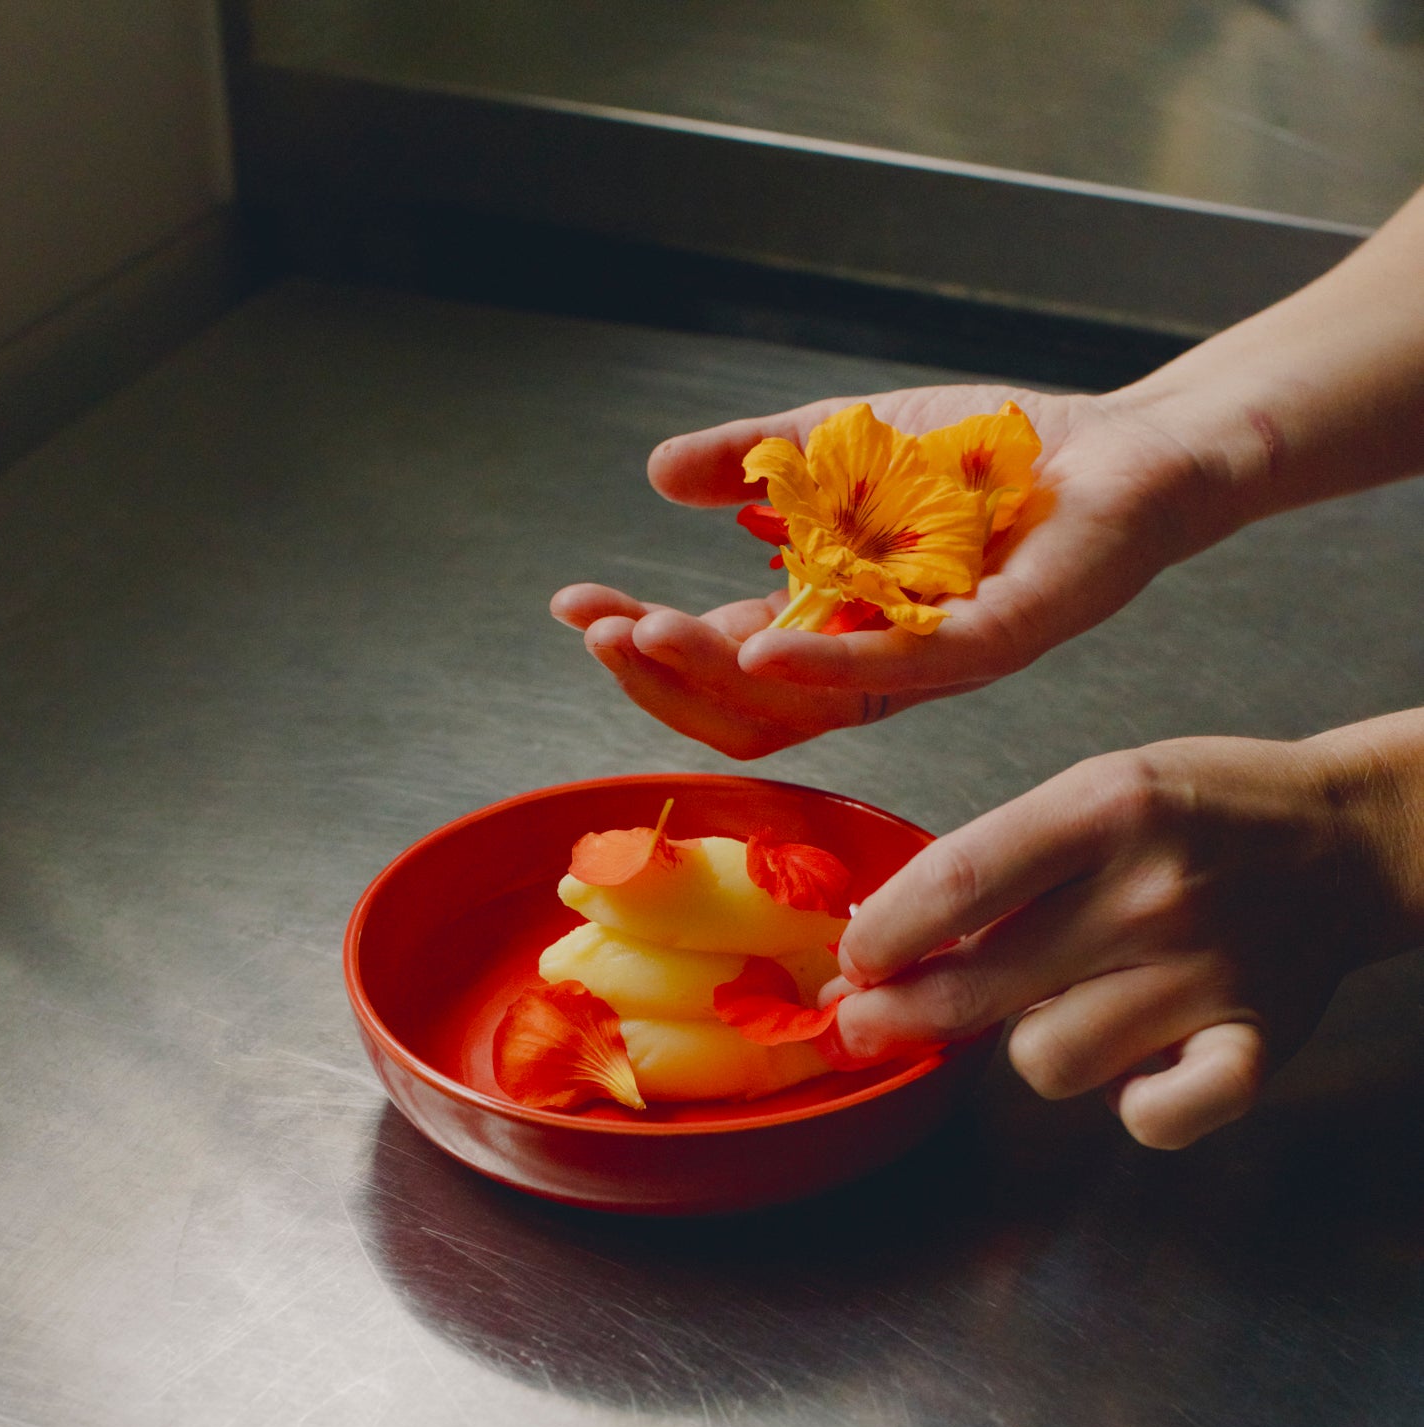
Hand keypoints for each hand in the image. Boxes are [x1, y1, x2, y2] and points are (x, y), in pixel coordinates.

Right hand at [552, 383, 1217, 756]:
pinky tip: (757, 648)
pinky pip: (899, 674)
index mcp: (834, 625)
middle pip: (749, 709)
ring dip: (716, 677)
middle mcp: (875, 663)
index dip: (645, 646)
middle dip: (662, 676)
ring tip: (648, 636)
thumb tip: (659, 473)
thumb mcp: (842, 442)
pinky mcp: (993, 643)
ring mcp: (930, 663)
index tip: (578, 607)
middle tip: (603, 633)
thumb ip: (754, 460)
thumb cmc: (992, 455)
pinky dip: (822, 665)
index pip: (723, 663)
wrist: (1122, 443)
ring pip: (807, 706)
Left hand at [829, 724, 1423, 1149]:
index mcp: (1104, 808)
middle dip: (900, 1017)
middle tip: (869, 1024)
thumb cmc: (1197, 815)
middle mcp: (1152, 893)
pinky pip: (1151, 1120)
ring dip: (1031, 1045)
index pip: (954, 885)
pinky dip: (1131, 1107)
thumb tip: (880, 948)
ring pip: (1046, 1061)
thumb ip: (998, 865)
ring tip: (1063, 1007)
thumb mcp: (1094, 792)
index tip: (854, 963)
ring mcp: (1206, 976)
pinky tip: (1134, 1066)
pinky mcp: (1253, 1045)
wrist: (1346, 839)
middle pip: (978, 989)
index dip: (880, 939)